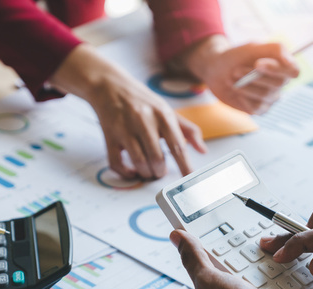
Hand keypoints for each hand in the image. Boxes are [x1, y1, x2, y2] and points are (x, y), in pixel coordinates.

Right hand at [50, 45, 205, 179]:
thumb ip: (187, 130)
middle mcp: (144, 121)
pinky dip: (125, 173)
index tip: (188, 178)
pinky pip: (117, 162)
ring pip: (139, 162)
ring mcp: (125, 129)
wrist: (109, 85)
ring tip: (148, 171)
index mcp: (162, 115)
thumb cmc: (141, 100)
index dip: (184, 166)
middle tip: (160, 172)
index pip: (178, 146)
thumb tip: (203, 151)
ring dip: (145, 173)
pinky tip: (132, 171)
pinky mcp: (110, 135)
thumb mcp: (167, 110)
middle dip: (160, 172)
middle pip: (157, 158)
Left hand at [171, 229, 312, 288]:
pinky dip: (292, 280)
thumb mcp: (212, 282)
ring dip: (276, 264)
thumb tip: (176, 236)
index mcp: (213, 288)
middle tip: (264, 237)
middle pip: (242, 261)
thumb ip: (195, 260)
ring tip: (284, 252)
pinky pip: (287, 287)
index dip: (217, 238)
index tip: (227, 219)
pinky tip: (297, 271)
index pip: (211, 255)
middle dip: (253, 249)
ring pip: (267, 272)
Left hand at [180, 35, 298, 114]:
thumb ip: (276, 50)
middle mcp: (279, 83)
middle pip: (278, 84)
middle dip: (254, 76)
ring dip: (246, 87)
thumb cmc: (236, 57)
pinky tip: (237, 91)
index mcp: (282, 66)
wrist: (215, 70)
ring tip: (232, 79)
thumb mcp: (253, 47)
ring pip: (265, 96)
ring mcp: (269, 97)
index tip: (257, 64)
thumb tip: (292, 64)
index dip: (277, 69)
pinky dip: (244, 98)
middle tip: (236, 70)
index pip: (293, 72)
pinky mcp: (258, 108)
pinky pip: (256, 107)